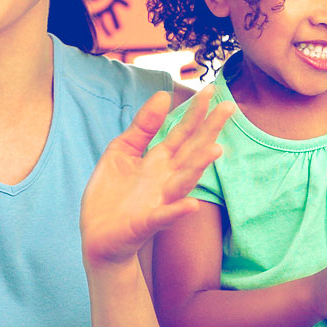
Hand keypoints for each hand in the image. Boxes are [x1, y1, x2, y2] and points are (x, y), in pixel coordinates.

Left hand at [81, 89, 234, 267]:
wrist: (97, 237)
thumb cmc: (111, 194)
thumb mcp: (123, 151)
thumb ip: (143, 126)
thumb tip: (162, 95)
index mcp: (159, 160)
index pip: (183, 132)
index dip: (195, 111)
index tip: (211, 89)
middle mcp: (165, 178)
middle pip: (191, 151)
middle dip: (209, 130)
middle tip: (228, 107)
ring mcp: (159, 200)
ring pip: (184, 182)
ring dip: (199, 167)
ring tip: (215, 150)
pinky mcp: (146, 223)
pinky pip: (164, 217)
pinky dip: (177, 211)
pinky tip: (190, 204)